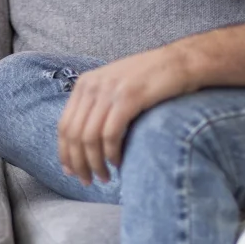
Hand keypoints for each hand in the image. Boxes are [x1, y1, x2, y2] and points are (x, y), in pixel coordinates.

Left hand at [57, 45, 197, 185]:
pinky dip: (111, 154)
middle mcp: (93, 85)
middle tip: (88, 181)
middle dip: (78, 163)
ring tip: (104, 177)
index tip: (71, 172)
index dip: (65, 153)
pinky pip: (110, 134)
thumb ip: (97, 106)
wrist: (180, 62)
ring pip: (90, 138)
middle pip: (74, 134)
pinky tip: (118, 163)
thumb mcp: (114, 86)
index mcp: (85, 83)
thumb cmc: (149, 79)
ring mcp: (110, 90)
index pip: (64, 125)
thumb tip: (83, 141)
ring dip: (95, 164)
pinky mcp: (129, 97)